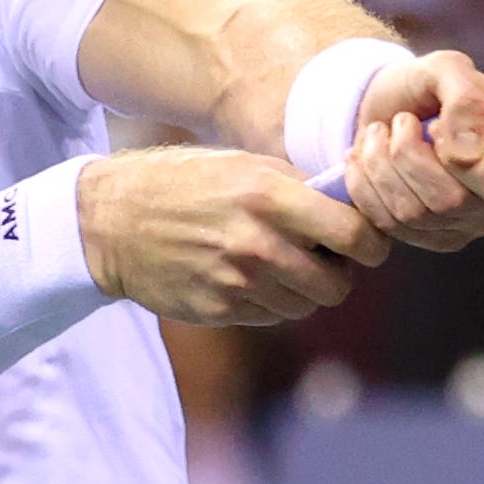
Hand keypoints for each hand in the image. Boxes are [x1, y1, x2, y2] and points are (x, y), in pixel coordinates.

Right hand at [78, 147, 387, 327]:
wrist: (112, 223)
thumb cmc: (182, 184)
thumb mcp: (240, 165)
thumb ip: (297, 186)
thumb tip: (351, 203)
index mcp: (268, 196)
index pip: (354, 234)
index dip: (372, 244)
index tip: (367, 244)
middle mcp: (257, 244)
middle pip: (337, 285)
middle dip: (339, 275)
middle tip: (325, 259)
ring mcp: (237, 283)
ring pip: (305, 306)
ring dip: (303, 291)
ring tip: (281, 266)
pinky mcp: (219, 311)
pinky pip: (269, 317)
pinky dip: (270, 302)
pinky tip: (248, 278)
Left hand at [342, 50, 483, 251]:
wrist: (384, 107)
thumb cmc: (425, 87)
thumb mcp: (446, 70)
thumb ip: (466, 99)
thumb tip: (467, 154)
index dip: (463, 160)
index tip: (435, 126)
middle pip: (451, 202)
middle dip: (408, 155)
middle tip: (400, 122)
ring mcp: (465, 223)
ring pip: (413, 214)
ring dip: (380, 163)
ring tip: (378, 132)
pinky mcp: (426, 238)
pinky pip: (386, 224)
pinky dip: (363, 183)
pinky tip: (365, 158)